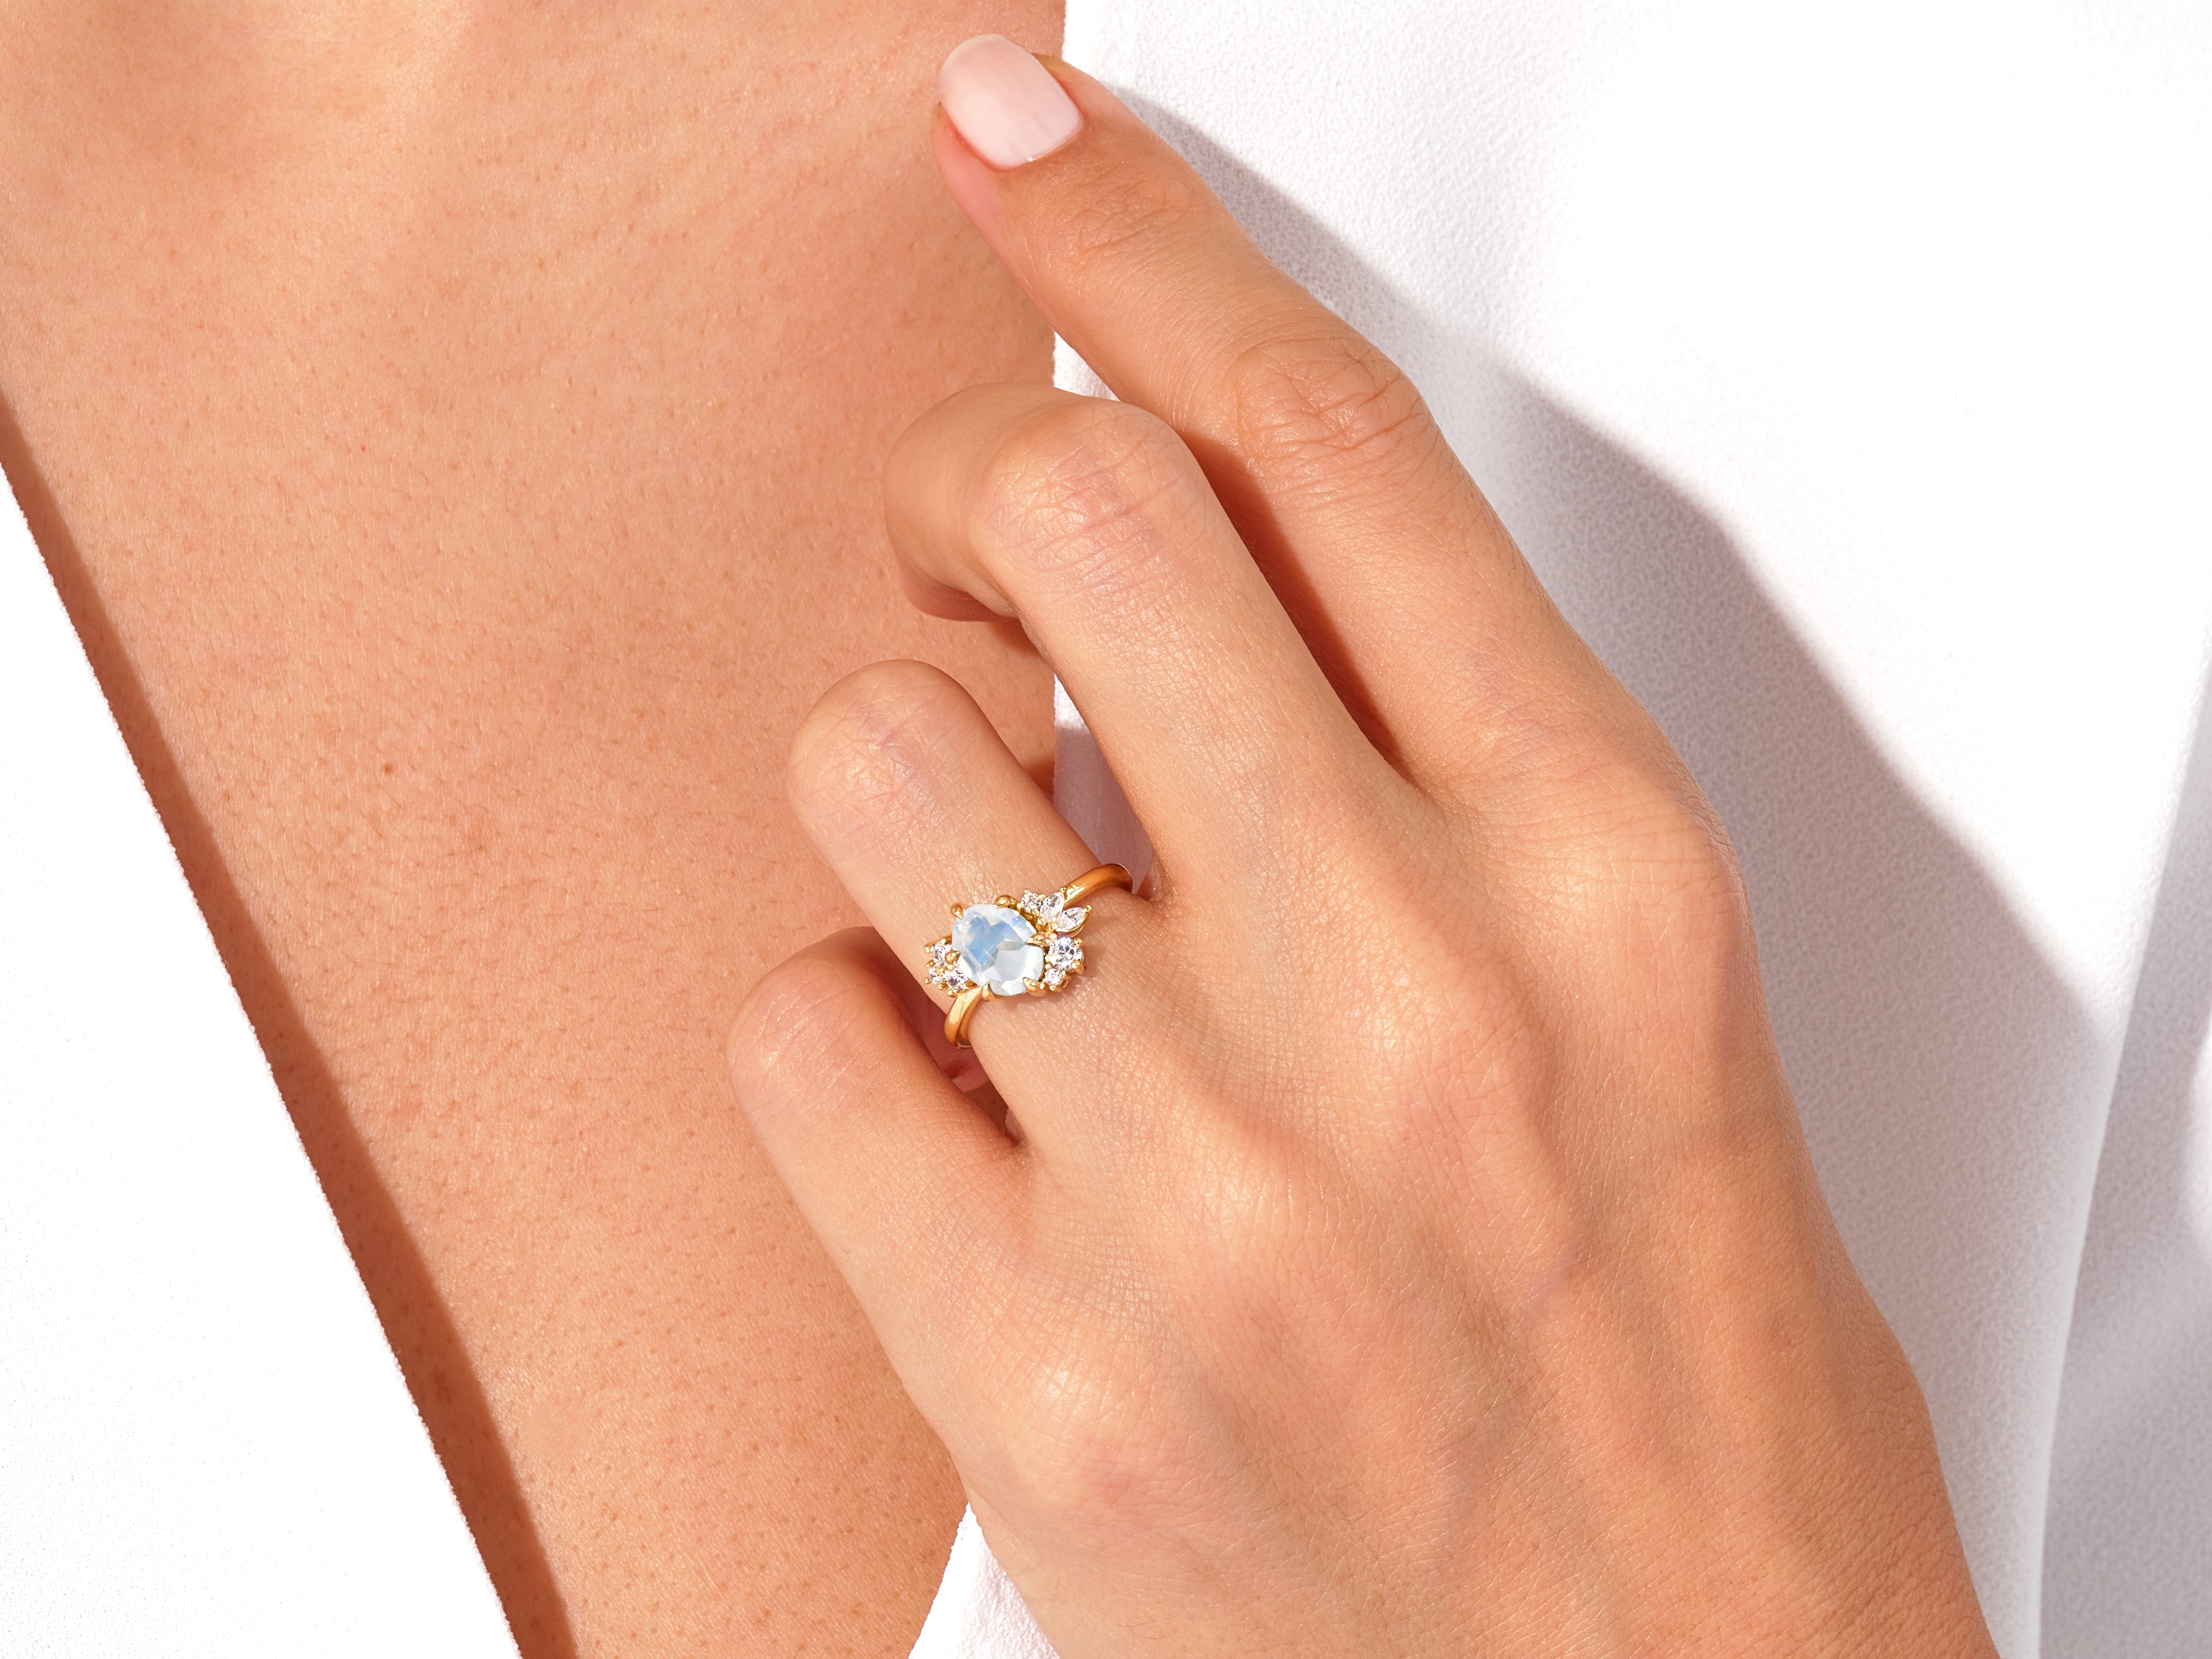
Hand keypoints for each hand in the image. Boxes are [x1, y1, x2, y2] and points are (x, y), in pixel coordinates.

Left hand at [731, 39, 1995, 1656]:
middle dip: (977, 508)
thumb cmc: (1684, 1383)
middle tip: (992, 594)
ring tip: (1002, 924)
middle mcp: (1411, 993)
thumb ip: (1430, 767)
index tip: (1019, 145)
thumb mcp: (1640, 1004)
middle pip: (1069, 522)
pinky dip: (836, 1038)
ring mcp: (1210, 1183)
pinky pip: (795, 1030)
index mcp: (1599, 875)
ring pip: (874, 759)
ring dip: (898, 796)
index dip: (1135, 243)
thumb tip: (1182, 578)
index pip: (1321, 440)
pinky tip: (959, 1123)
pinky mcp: (1039, 1367)